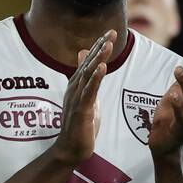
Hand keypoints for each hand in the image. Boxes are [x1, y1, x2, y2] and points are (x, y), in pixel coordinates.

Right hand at [52, 30, 115, 165]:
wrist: (70, 149)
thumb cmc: (79, 126)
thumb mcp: (86, 99)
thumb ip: (88, 81)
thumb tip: (90, 65)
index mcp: (76, 85)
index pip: (88, 61)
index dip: (99, 46)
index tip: (110, 33)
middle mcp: (74, 88)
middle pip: (88, 63)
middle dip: (101, 47)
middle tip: (113, 32)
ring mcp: (77, 98)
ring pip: (88, 74)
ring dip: (98, 58)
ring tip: (108, 45)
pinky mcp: (81, 110)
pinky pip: (89, 92)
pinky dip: (95, 78)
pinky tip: (102, 68)